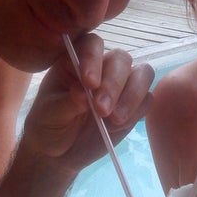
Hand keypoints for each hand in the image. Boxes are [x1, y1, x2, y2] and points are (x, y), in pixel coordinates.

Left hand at [20, 33, 154, 172]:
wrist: (59, 152)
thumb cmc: (48, 125)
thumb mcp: (49, 115)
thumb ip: (66, 103)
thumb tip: (84, 95)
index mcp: (76, 59)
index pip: (91, 45)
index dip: (93, 59)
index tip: (89, 83)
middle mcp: (102, 66)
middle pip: (121, 58)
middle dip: (114, 84)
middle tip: (102, 110)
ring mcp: (121, 84)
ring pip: (142, 73)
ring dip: (132, 96)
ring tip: (115, 119)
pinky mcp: (134, 104)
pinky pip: (147, 98)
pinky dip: (137, 111)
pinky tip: (117, 126)